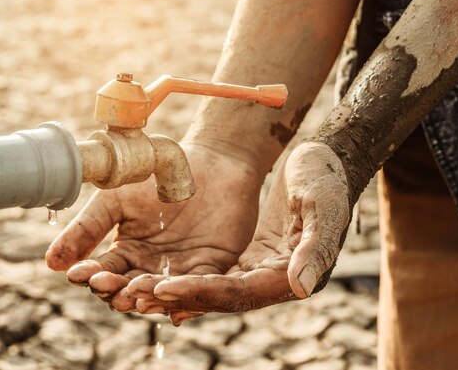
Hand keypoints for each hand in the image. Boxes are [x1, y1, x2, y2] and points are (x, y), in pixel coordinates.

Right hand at [45, 143, 262, 321]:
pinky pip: (200, 286)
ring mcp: (181, 270)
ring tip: (136, 295)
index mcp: (127, 254)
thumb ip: (87, 230)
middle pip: (131, 289)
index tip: (80, 274)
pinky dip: (188, 294)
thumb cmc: (157, 178)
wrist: (208, 161)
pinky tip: (175, 298)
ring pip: (163, 293)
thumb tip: (52, 263)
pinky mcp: (211, 266)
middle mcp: (151, 268)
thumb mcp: (116, 200)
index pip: (105, 273)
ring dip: (149, 297)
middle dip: (119, 291)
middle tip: (109, 289)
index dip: (92, 275)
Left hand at [127, 142, 349, 322]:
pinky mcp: (250, 256)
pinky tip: (154, 277)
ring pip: (213, 288)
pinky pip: (214, 273)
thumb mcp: (323, 205)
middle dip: (177, 297)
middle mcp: (276, 279)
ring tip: (131, 290)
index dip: (202, 292)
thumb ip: (315, 247)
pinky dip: (187, 277)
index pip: (241, 291)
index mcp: (294, 272)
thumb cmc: (327, 177)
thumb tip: (301, 288)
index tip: (162, 288)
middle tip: (131, 296)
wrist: (324, 160)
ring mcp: (261, 268)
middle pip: (220, 297)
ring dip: (175, 291)